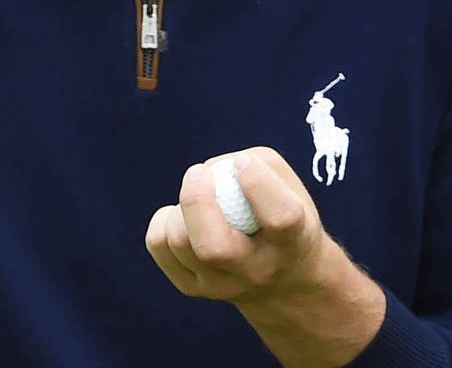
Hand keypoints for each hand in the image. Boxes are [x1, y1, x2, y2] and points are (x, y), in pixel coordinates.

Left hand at [145, 147, 383, 366]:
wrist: (285, 282)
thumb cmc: (284, 219)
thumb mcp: (290, 189)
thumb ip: (255, 165)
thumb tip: (209, 171)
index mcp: (292, 244)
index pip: (280, 218)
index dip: (258, 183)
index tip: (243, 163)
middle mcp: (256, 272)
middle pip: (213, 248)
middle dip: (197, 199)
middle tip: (199, 173)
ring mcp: (221, 286)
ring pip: (179, 242)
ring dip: (180, 207)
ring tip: (199, 199)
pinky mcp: (192, 288)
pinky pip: (159, 244)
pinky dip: (164, 220)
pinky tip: (185, 218)